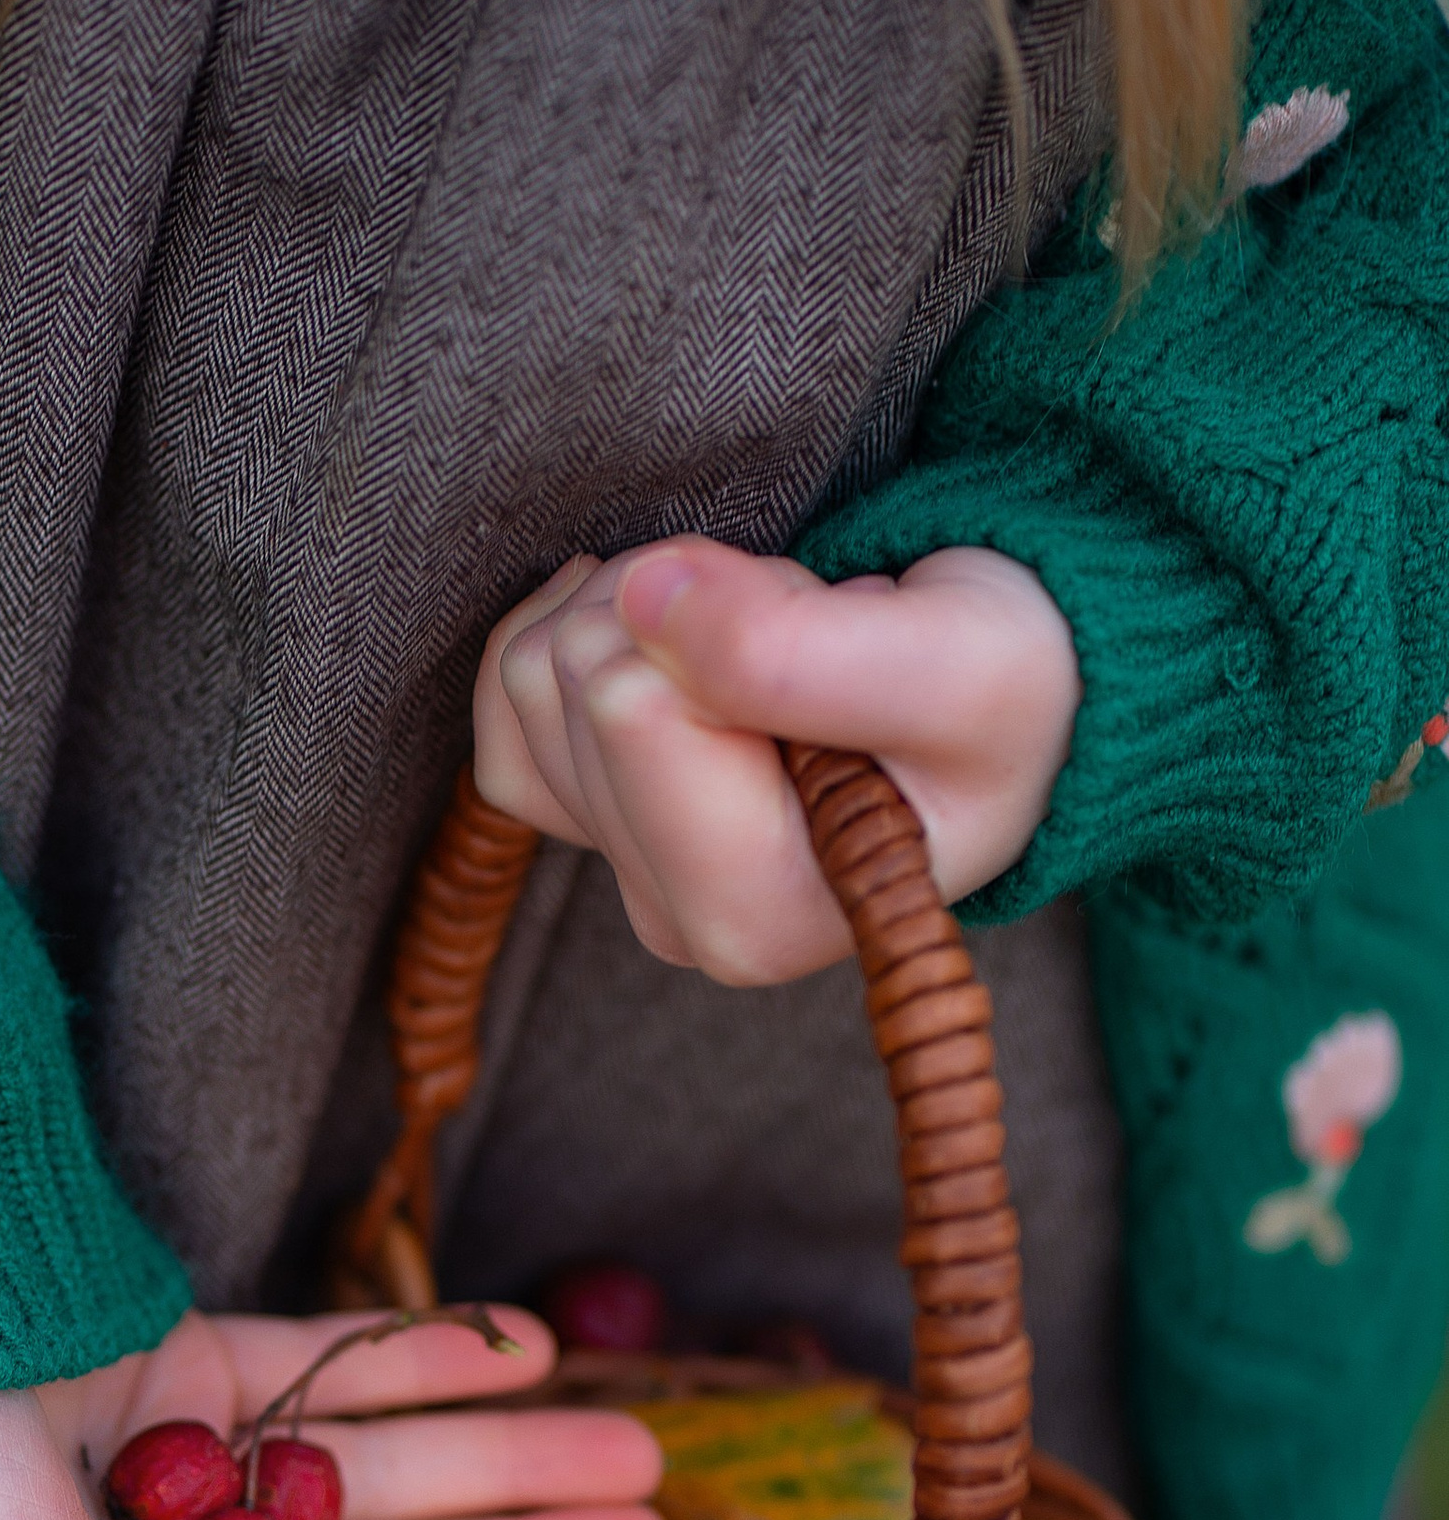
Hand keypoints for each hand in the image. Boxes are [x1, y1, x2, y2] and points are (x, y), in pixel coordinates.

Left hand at [473, 537, 1079, 984]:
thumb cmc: (1007, 693)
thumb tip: (644, 599)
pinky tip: (674, 626)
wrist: (1014, 696)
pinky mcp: (588, 812)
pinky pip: (506, 694)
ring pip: (531, 676)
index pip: (628, 705)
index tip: (833, 638)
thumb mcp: (962, 664)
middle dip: (689, 611)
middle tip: (811, 636)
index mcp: (756, 916)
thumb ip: (801, 653)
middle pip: (574, 683)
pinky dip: (584, 618)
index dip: (730, 617)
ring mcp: (625, 868)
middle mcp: (676, 919)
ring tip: (774, 642)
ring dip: (651, 609)